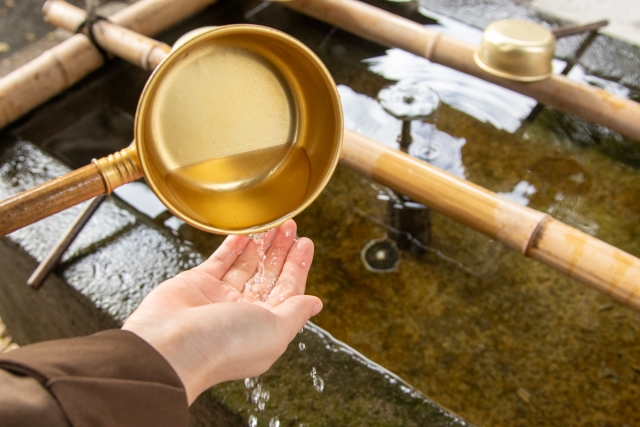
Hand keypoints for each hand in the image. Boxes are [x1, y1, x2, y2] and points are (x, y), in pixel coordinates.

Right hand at [122, 219, 321, 404]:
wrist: (173, 345)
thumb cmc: (226, 344)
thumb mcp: (276, 329)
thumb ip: (296, 313)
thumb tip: (315, 304)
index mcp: (265, 327)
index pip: (288, 291)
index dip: (298, 267)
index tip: (305, 244)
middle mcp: (243, 313)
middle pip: (268, 276)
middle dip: (281, 251)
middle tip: (290, 227)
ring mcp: (219, 298)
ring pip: (245, 265)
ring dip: (260, 245)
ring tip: (273, 224)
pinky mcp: (197, 284)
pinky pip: (221, 260)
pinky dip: (233, 246)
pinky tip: (246, 233)